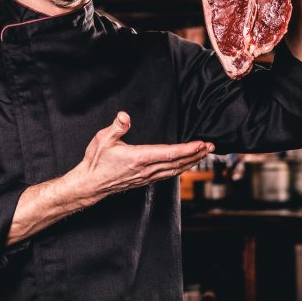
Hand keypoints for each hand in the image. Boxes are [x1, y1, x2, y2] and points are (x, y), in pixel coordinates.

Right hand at [74, 111, 212, 199]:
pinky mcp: (145, 181)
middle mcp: (146, 169)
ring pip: (175, 170)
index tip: (201, 143)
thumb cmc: (96, 162)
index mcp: (139, 158)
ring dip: (191, 162)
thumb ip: (117, 127)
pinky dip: (180, 169)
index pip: (170, 153)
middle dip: (196, 154)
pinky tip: (185, 165)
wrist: (90, 184)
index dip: (188, 149)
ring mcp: (146, 177)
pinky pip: (167, 175)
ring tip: (203, 154)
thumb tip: (125, 116)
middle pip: (178, 163)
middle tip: (211, 147)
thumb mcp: (103, 140)